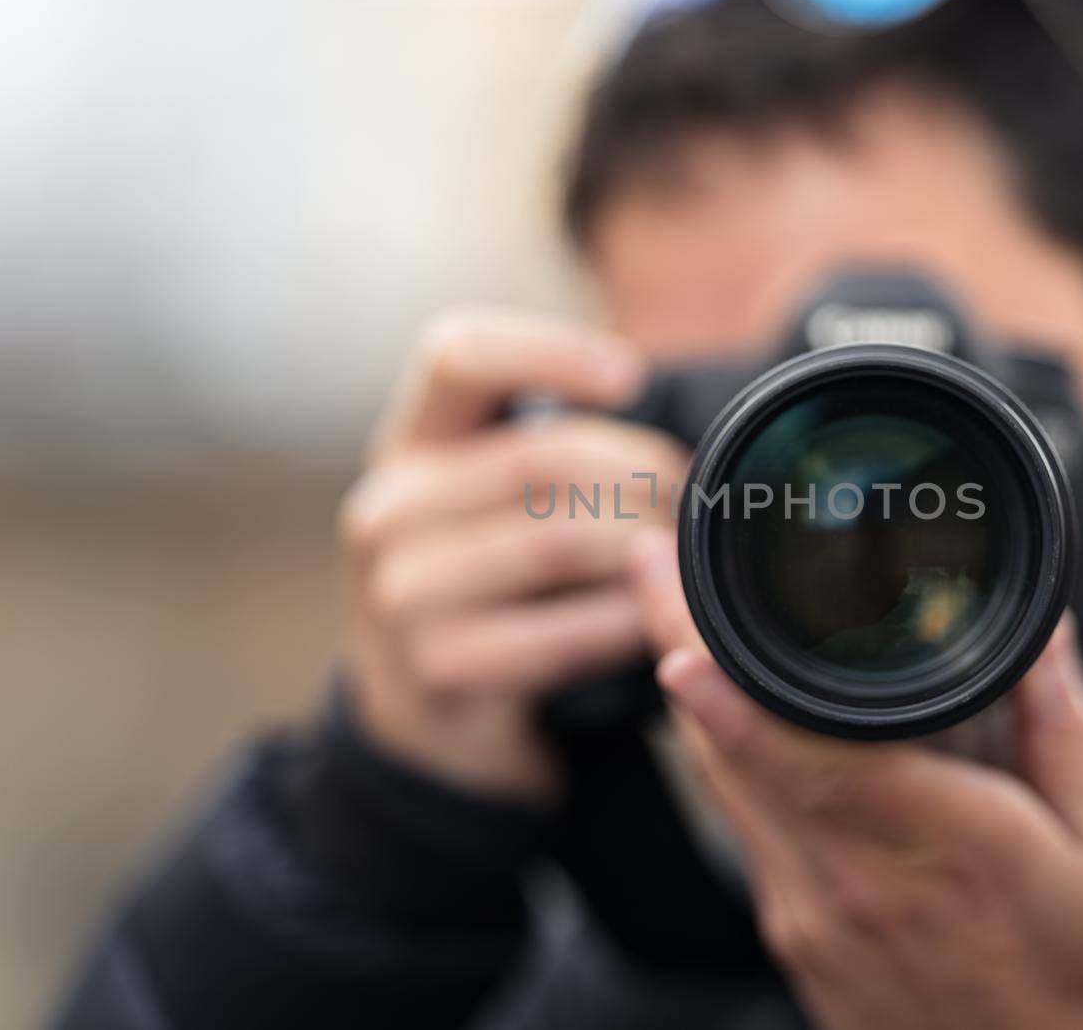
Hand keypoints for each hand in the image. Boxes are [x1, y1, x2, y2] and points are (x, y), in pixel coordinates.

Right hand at [339, 312, 687, 799]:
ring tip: (684, 561)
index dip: (548, 350)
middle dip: (643, 473)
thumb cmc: (493, 594)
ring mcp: (402, 593)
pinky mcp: (439, 669)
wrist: (431, 733)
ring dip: (647, 550)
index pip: (457, 355)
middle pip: (543, 454)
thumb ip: (555, 455)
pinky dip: (630, 622)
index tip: (628, 374)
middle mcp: (387, 509)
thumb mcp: (496, 507)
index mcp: (408, 448)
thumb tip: (682, 437)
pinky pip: (568, 629)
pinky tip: (654, 624)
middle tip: (695, 502)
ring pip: (562, 538)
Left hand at [631, 532, 1082, 1029]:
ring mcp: (810, 913)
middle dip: (683, 649)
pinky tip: (730, 706)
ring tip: (670, 606)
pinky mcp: (794, 930)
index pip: (820, 771)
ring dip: (695, 697)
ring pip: (729, 787)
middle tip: (651, 563)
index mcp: (946, 853)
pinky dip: (729, 752)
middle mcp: (854, 884)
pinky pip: (748, 823)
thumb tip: (1046, 639)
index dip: (740, 711)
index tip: (681, 652)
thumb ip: (1078, 741)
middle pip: (740, 758)